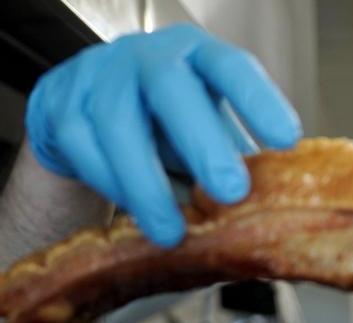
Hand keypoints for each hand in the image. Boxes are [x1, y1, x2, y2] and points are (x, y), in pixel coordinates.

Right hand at [24, 23, 300, 245]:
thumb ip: (236, 154)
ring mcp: (99, 77)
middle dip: (203, 143)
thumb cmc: (165, 120)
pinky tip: (136, 212)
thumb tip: (274, 204)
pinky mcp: (62, 108)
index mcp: (197, 57)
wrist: (86, 108)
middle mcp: (148, 58)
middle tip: (231, 192)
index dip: (258, 101)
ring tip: (174, 230)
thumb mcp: (207, 124)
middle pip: (171, 90)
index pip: (231, 67)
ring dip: (148, 184)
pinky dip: (113, 187)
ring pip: (119, 125)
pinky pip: (84, 150)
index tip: (287, 140)